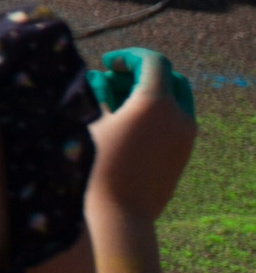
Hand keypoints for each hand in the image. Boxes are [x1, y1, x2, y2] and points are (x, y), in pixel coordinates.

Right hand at [88, 48, 195, 223]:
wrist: (117, 216)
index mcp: (155, 103)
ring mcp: (184, 139)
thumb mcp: (88, 123)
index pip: (153, 62)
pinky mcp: (181, 156)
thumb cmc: (93, 167)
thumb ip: (96, 93)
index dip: (128, 56)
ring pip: (175, 101)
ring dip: (149, 93)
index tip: (106, 64)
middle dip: (143, 73)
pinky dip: (155, 113)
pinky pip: (174, 122)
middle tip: (114, 79)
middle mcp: (178, 118)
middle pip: (171, 78)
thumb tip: (95, 78)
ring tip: (116, 102)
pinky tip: (125, 125)